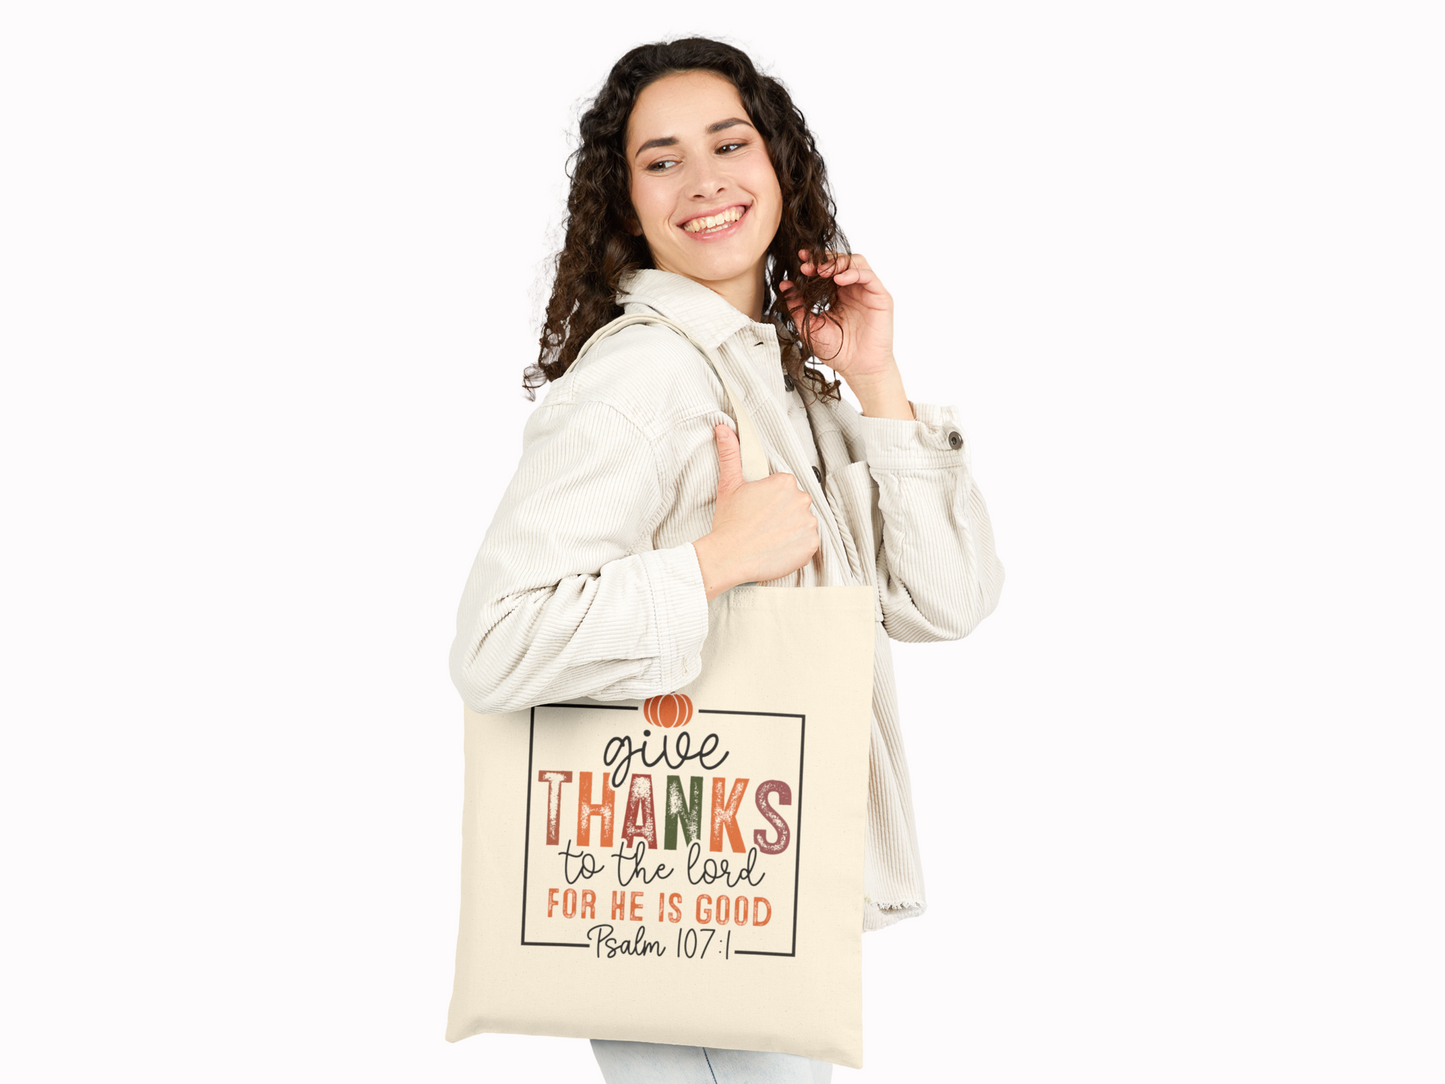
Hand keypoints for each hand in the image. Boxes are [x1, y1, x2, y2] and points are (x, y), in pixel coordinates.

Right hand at [692, 423, 818, 599]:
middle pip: (796, 504)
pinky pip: (808, 543)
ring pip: (803, 523)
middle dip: (783, 513)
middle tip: (763, 524)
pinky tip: (778, 548)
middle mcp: (801, 499)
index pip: (785, 488)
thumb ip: (730, 454)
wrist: (729, 557)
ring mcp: (808, 523)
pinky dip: (797, 547)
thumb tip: (723, 429)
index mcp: (784, 482)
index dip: (771, 500)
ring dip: (791, 529)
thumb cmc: (729, 524)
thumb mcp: (729, 485)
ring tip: (769, 538)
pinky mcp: (811, 545)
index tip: (760, 509)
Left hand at [779, 250, 914, 419]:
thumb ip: (798, 306)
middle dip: (823, 259)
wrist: (859, 369)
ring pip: (856, 262)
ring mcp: (867, 292)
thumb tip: (785, 286)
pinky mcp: (880, 297)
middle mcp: (853, 289)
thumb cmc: (838, 351)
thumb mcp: (811, 327)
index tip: (799, 261)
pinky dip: (853, 273)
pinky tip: (839, 279)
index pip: (827, 270)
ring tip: (821, 271)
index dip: (814, 262)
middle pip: (841, 261)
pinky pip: (868, 276)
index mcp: (838, 294)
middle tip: (807, 265)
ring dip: (838, 262)